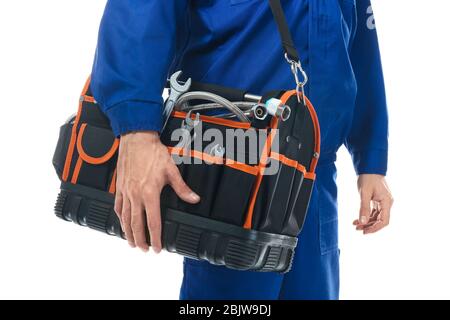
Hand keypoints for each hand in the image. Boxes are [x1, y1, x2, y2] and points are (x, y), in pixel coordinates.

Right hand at [115, 131, 199, 252]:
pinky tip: (122, 222)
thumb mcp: (171, 170)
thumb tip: (194, 199)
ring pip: (125, 218)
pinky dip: (120, 217)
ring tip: (131, 242)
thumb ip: (182, 188)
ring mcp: (125, 191)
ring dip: (128, 232)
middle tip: (144, 250)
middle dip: (140, 240)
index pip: (152, 222)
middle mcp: (135, 195)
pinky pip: (118, 206)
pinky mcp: (119, 187)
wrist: (136, 139)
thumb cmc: (153, 153)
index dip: (155, 237)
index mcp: (149, 193)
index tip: (158, 248)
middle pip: (136, 224)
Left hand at [353, 174, 393, 234]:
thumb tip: (362, 222)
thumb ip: (363, 208)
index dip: (375, 228)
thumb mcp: (364, 193)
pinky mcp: (377, 200)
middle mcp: (386, 203)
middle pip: (380, 220)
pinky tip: (357, 220)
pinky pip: (373, 212)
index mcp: (387, 202)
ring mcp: (382, 202)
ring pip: (376, 217)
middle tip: (357, 229)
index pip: (384, 221)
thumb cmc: (368, 178)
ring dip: (366, 222)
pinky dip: (366, 216)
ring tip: (355, 225)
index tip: (365, 232)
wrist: (369, 167)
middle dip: (369, 226)